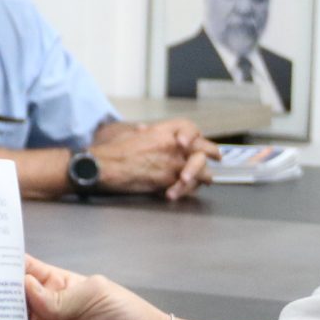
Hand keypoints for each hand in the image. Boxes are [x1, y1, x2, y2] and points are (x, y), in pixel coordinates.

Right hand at [91, 121, 218, 200]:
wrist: (103, 167)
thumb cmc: (112, 152)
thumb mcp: (130, 135)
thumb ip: (144, 134)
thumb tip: (144, 130)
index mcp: (162, 131)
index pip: (190, 127)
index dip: (195, 135)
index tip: (197, 142)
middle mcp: (171, 145)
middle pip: (203, 148)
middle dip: (212, 155)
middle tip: (216, 158)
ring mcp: (172, 163)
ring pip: (201, 171)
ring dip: (203, 177)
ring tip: (204, 181)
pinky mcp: (168, 180)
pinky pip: (188, 187)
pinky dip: (187, 191)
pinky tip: (181, 192)